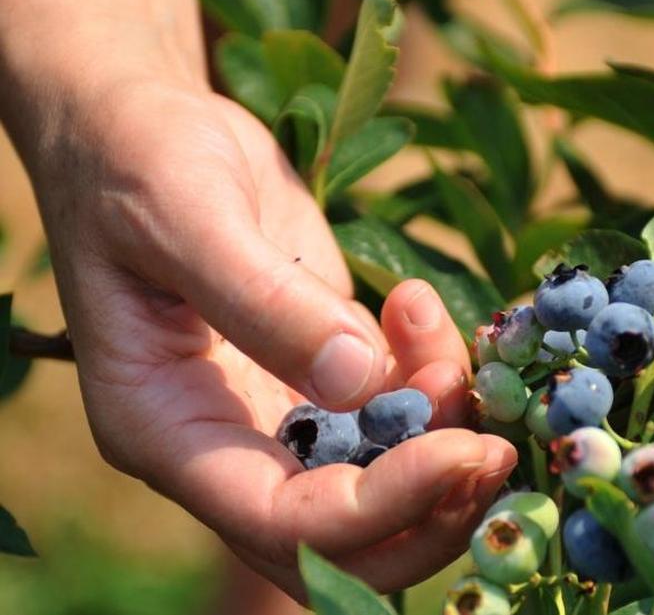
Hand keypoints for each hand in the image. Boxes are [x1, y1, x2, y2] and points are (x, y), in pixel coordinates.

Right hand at [21, 79, 514, 597]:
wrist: (144, 128)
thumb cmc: (137, 161)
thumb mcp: (185, 214)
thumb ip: (261, 299)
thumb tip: (359, 379)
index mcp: (166, 429)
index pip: (281, 521)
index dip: (381, 504)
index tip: (462, 449)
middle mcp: (225, 447)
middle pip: (341, 543)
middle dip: (432, 508)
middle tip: (498, 445)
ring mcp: (279, 417)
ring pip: (383, 484)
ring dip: (442, 434)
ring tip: (447, 340)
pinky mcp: (323, 378)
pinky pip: (398, 414)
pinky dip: (432, 381)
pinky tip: (416, 308)